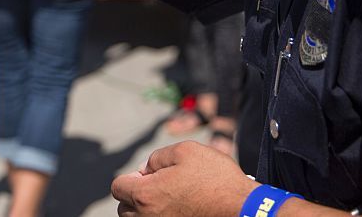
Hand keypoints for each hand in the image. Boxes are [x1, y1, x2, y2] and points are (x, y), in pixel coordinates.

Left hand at [112, 141, 256, 216]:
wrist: (243, 208)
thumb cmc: (216, 178)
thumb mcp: (185, 151)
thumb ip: (157, 157)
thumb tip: (146, 169)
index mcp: (145, 195)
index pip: (118, 187)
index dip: (132, 177)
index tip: (150, 175)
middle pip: (125, 208)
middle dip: (136, 195)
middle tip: (160, 187)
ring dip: (146, 210)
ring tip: (168, 199)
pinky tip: (176, 210)